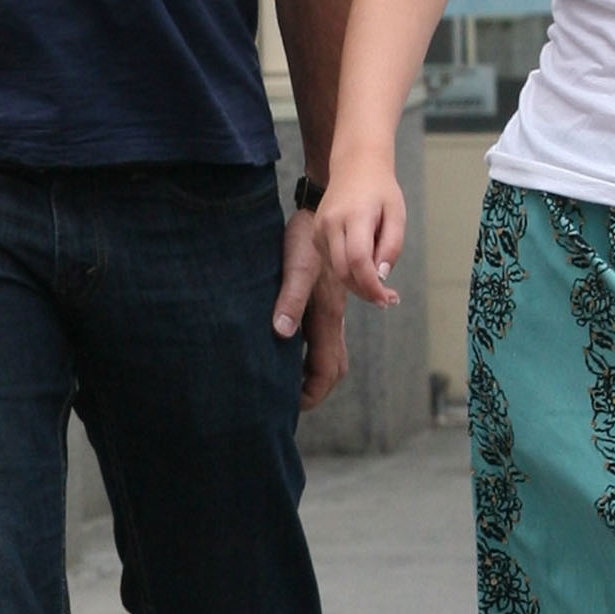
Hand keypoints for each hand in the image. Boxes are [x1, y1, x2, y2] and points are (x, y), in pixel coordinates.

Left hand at [273, 205, 351, 408]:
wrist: (322, 207)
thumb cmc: (306, 236)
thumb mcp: (296, 266)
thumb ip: (289, 300)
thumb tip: (281, 333)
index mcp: (328, 315)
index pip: (326, 368)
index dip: (311, 392)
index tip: (290, 406)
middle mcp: (333, 316)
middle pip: (333, 367)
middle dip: (315, 389)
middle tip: (287, 401)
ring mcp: (331, 308)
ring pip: (330, 352)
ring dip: (312, 371)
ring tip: (287, 383)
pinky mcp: (325, 299)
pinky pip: (323, 336)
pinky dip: (310, 353)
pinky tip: (290, 349)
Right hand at [316, 158, 405, 310]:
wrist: (355, 166)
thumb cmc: (380, 190)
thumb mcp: (397, 214)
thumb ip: (392, 246)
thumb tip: (381, 275)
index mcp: (355, 215)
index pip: (358, 259)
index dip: (371, 285)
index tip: (386, 298)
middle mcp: (331, 223)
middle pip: (344, 271)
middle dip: (365, 290)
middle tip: (386, 299)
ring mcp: (320, 229)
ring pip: (336, 270)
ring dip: (358, 283)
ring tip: (378, 282)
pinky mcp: (315, 234)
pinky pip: (331, 262)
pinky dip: (348, 270)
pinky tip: (363, 265)